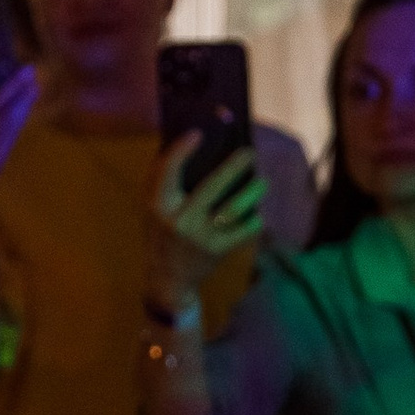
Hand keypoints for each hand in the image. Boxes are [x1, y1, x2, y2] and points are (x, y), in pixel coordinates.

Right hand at [145, 141, 262, 309]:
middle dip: (234, 166)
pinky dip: (253, 222)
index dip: (181, 151)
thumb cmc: (162, 234)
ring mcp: (198, 237)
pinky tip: (257, 215)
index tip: (198, 133)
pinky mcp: (215, 251)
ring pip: (233, 208)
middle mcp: (177, 221)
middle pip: (212, 186)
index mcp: (156, 206)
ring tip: (262, 182)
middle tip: (250, 151)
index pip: (166, 171)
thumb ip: (162, 183)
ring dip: (252, 192)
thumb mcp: (152, 211)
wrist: (167, 280)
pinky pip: (243, 231)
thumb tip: (187, 144)